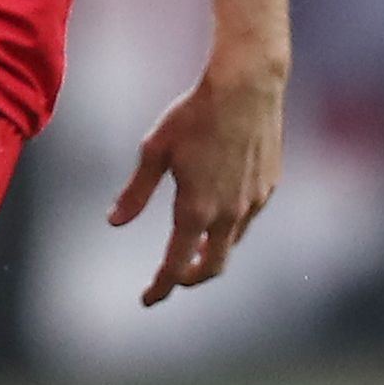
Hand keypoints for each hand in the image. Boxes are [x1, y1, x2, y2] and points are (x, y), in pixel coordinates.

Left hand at [112, 55, 283, 302]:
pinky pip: (249, 216)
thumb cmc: (195, 113)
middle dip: (192, 278)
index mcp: (195, 208)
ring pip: (233, 241)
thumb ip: (136, 192)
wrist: (246, 85)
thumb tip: (114, 222)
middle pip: (213, 266)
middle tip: (176, 278)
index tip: (147, 299)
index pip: (176, 265)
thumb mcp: (154, 150)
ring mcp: (254, 200)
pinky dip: (232, 223)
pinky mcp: (270, 184)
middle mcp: (228, 212)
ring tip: (196, 244)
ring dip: (213, 250)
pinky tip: (222, 207)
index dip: (160, 287)